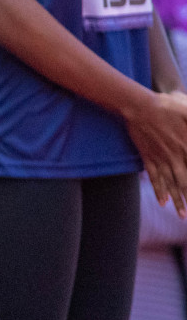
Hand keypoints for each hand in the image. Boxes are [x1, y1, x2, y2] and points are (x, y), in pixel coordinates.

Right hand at [122, 91, 186, 217]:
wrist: (138, 105)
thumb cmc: (165, 104)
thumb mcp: (186, 109)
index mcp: (186, 144)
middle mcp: (175, 155)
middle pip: (186, 182)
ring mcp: (160, 157)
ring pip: (171, 183)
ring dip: (177, 200)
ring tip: (183, 215)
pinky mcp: (148, 156)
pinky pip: (154, 177)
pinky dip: (158, 190)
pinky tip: (162, 202)